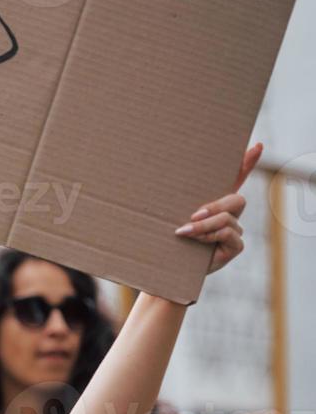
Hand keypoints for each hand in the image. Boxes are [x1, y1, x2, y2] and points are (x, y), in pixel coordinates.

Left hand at [176, 143, 260, 274]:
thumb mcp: (169, 215)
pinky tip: (195, 241)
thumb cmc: (164, 238)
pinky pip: (228, 233)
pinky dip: (209, 236)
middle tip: (192, 214)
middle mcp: (228, 215)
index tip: (258, 145)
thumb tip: (154, 172)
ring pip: (227, 218)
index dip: (248, 163)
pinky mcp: (235, 246)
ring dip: (204, 225)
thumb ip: (172, 200)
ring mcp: (234, 231)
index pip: (236, 179)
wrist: (166, 268)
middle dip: (214, 206)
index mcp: (214, 203)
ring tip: (183, 232)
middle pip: (237, 199)